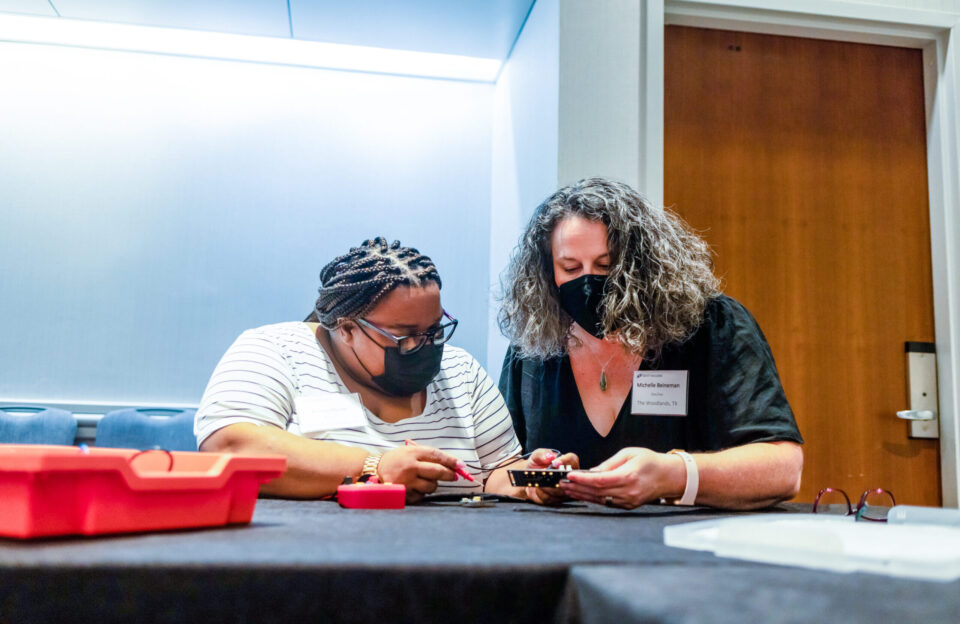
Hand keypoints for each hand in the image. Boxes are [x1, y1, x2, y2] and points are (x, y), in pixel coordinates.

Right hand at [378, 445, 460, 502]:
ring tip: (425, 480)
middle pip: (438, 472)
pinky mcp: (404, 493)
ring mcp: (407, 481)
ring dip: (433, 485)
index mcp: (412, 453)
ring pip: (432, 486)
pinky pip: (421, 496)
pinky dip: (422, 493)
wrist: (375, 469)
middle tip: (454, 476)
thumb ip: (428, 456)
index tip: (461, 465)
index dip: (451, 461)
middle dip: (450, 475)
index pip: (437, 455)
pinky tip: (414, 487)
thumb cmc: (397, 460)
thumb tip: (452, 465)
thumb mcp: (410, 451)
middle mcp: (410, 467)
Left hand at [524, 448, 579, 505]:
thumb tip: (550, 456)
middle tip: (544, 476)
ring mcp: (566, 489)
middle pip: (568, 478)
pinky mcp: (558, 499)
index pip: (572, 460)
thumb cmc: (536, 465)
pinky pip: (551, 498)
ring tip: (539, 482)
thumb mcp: (536, 456)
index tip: (555, 463)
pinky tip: (539, 489)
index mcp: (567, 462)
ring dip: (546, 487)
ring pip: (559, 491)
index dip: (564, 461)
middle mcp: (570, 476)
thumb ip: (542, 454)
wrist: (530, 478)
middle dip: (553, 478)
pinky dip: (541, 493)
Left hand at [560, 447, 681, 508]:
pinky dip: (593, 499)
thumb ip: (609, 464)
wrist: (669, 476)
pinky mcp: (629, 506)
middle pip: (597, 492)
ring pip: (600, 500)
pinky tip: (582, 495)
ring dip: (582, 495)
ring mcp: (629, 501)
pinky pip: (607, 503)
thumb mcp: (629, 454)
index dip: (583, 479)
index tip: (570, 476)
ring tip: (567, 490)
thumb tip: (592, 471)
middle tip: (562, 483)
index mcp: (628, 476)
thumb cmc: (650, 461)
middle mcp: (628, 492)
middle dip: (578, 488)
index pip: (600, 480)